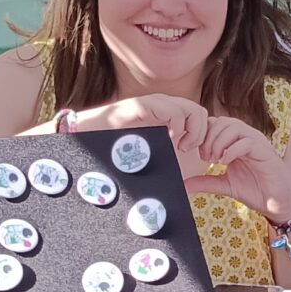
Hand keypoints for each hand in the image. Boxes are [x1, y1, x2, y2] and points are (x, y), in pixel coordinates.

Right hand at [73, 95, 210, 161]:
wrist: (87, 143)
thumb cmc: (117, 154)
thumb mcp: (150, 158)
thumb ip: (170, 163)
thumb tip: (190, 188)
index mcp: (168, 116)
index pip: (200, 117)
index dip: (203, 137)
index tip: (194, 155)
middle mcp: (164, 107)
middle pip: (201, 112)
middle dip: (201, 134)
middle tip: (188, 151)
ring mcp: (155, 104)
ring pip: (194, 110)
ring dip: (193, 132)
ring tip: (180, 147)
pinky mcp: (144, 106)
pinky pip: (175, 112)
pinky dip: (179, 128)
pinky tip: (169, 141)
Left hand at [181, 115, 290, 221]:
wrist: (278, 203)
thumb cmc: (256, 190)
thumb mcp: (225, 185)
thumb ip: (206, 181)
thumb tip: (184, 184)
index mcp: (236, 141)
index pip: (215, 124)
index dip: (203, 136)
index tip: (198, 154)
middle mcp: (246, 137)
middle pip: (221, 121)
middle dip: (208, 138)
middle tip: (206, 158)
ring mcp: (257, 143)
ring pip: (233, 127)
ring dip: (218, 142)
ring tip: (215, 160)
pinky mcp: (265, 152)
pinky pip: (247, 141)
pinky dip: (232, 150)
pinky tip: (225, 162)